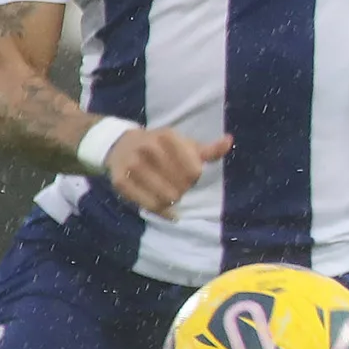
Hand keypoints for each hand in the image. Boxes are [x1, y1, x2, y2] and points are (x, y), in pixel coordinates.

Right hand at [106, 127, 233, 216]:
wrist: (120, 145)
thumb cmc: (159, 147)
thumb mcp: (183, 144)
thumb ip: (208, 149)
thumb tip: (229, 140)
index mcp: (167, 136)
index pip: (194, 171)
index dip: (194, 177)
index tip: (189, 174)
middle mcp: (148, 148)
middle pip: (182, 185)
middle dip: (183, 188)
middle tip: (177, 184)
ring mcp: (133, 165)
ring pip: (167, 197)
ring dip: (173, 200)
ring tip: (169, 192)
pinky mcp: (121, 181)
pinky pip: (151, 206)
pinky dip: (162, 211)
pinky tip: (165, 207)